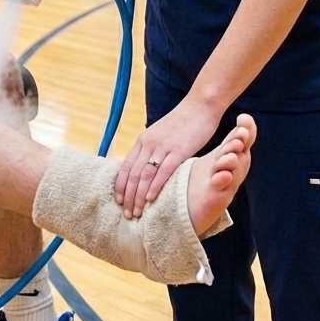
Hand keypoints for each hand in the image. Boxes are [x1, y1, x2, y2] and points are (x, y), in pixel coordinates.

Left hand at [115, 98, 223, 217]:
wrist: (200, 106)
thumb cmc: (184, 122)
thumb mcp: (162, 134)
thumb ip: (154, 149)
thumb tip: (149, 166)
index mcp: (143, 140)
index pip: (125, 167)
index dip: (121, 186)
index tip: (119, 201)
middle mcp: (148, 144)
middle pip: (132, 174)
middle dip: (128, 196)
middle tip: (126, 214)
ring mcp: (162, 147)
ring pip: (144, 175)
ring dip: (138, 196)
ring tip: (136, 212)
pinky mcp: (178, 150)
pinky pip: (163, 171)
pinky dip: (154, 186)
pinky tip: (151, 199)